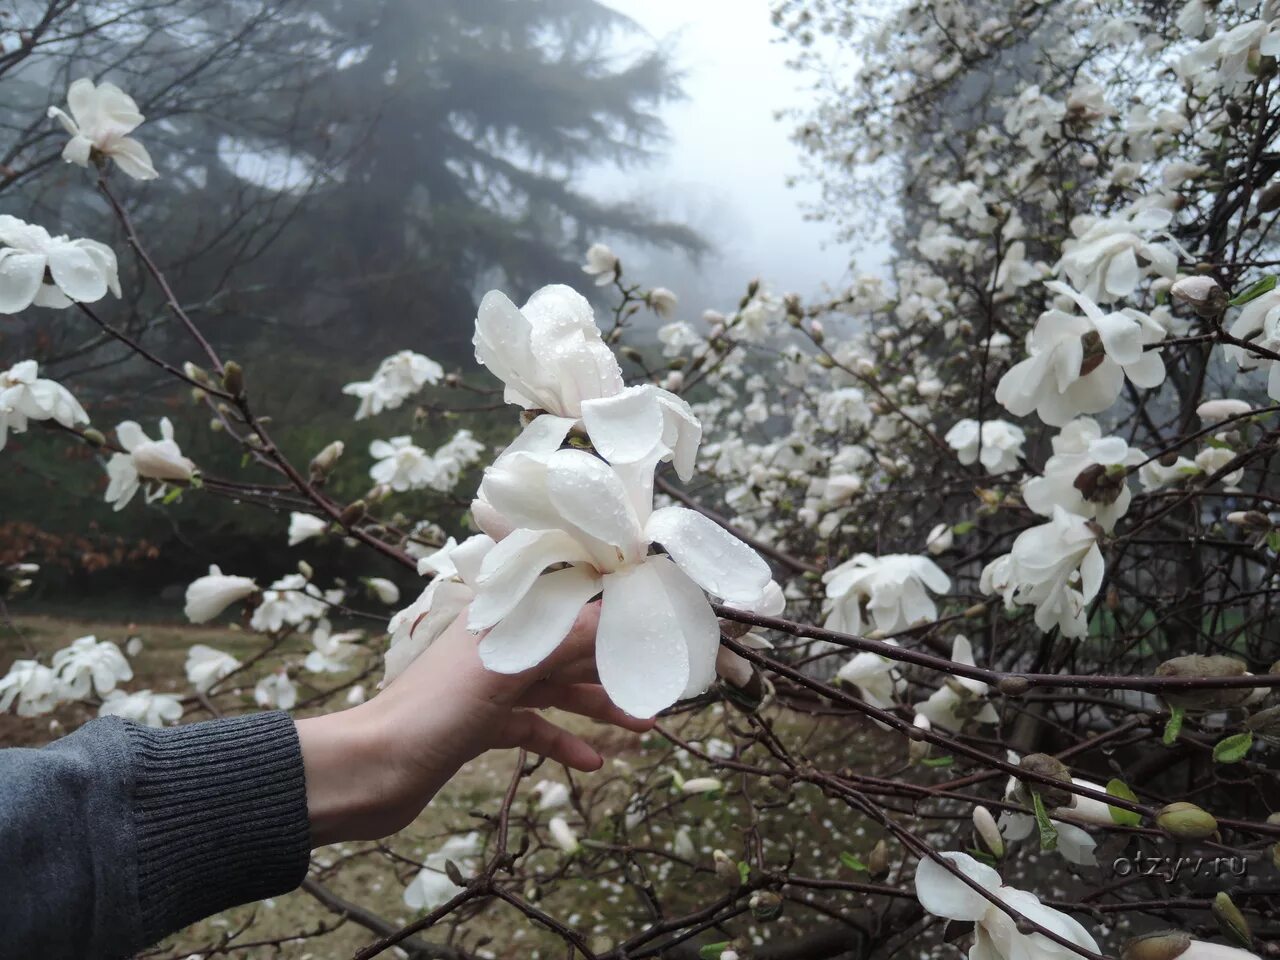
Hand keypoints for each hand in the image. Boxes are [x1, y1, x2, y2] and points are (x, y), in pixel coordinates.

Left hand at [295, 602, 650, 845]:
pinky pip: (534, 727)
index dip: (608, 611)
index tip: (652, 622)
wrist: (371, 770)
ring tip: (643, 726)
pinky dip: (562, 742)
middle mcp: (496, 645)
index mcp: (499, 617)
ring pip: (556, 689)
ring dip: (598, 706)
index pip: (565, 602)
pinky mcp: (480, 726)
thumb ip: (566, 640)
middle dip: (612, 665)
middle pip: (566, 648)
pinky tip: (592, 762)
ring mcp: (488, 687)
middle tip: (659, 683)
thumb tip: (619, 613)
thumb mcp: (507, 668)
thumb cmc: (434, 709)